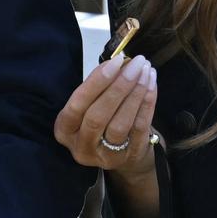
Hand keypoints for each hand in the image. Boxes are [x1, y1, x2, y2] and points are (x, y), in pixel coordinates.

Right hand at [52, 54, 157, 174]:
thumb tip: (118, 62)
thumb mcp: (90, 106)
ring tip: (146, 71)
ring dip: (135, 93)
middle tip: (136, 64)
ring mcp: (106, 156)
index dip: (96, 82)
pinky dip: (147, 103)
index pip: (77, 105)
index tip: (117, 61)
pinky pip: (139, 128)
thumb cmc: (102, 121)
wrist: (124, 155)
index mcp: (64, 130)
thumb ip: (98, 87)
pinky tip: (151, 84)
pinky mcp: (129, 157)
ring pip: (120, 124)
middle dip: (119, 86)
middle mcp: (81, 147)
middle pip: (98, 116)